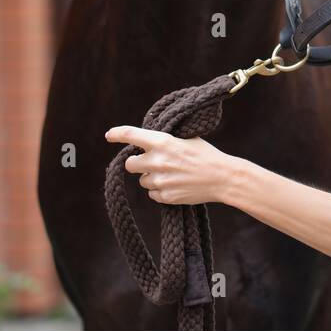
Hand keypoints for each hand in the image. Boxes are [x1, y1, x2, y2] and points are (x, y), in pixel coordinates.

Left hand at [104, 125, 234, 205]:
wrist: (222, 177)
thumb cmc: (206, 155)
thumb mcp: (186, 139)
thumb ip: (164, 141)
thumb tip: (146, 142)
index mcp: (163, 142)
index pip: (132, 135)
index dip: (117, 134)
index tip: (109, 135)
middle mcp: (157, 161)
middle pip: (130, 164)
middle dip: (137, 163)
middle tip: (150, 162)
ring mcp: (160, 180)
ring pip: (142, 180)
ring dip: (152, 178)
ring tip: (172, 175)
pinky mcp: (165, 196)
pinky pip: (153, 194)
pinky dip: (161, 190)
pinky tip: (177, 185)